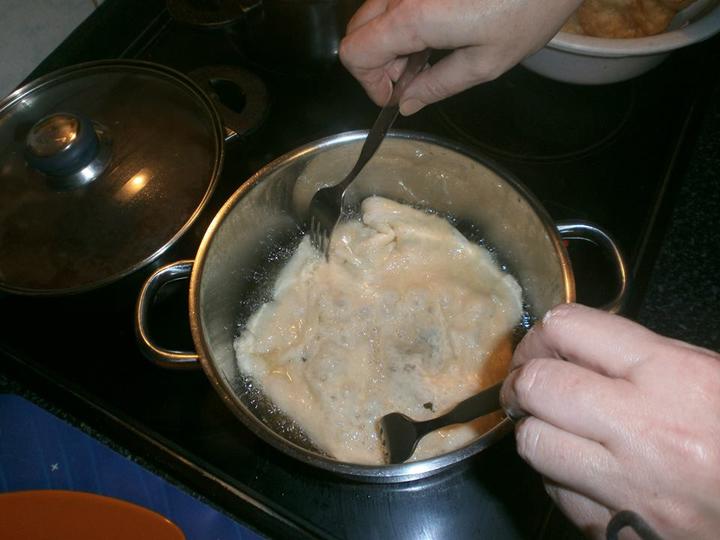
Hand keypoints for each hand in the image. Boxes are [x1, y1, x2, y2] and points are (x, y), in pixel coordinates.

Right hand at [339, 0, 581, 114]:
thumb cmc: (529, 8)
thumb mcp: (487, 62)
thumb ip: (439, 85)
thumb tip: (407, 104)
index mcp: (413, 18)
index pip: (355, 53)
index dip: (369, 83)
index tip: (396, 95)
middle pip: (357, 32)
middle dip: (376, 63)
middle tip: (411, 77)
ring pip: (373, 14)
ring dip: (388, 41)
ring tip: (427, 53)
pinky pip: (394, 0)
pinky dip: (401, 21)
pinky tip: (434, 29)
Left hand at [500, 303, 719, 538]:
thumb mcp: (710, 376)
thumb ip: (641, 356)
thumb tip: (574, 344)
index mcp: (675, 377)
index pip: (571, 329)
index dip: (544, 333)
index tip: (542, 344)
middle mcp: (645, 429)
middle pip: (540, 385)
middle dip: (523, 379)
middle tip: (527, 382)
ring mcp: (629, 487)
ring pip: (535, 443)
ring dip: (534, 428)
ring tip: (551, 424)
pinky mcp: (618, 531)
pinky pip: (557, 493)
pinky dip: (557, 475)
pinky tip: (578, 467)